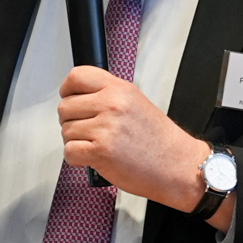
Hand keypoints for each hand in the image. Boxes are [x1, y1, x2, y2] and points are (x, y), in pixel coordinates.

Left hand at [57, 66, 233, 230]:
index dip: (67, 90)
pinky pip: (69, 152)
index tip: (70, 98)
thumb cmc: (159, 140)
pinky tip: (93, 158)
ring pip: (65, 131)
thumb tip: (79, 96)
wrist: (178, 166)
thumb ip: (108, 95)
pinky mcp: (101, 151)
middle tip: (89, 131)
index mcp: (119, 89)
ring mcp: (106, 127)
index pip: (77, 77)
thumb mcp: (136, 103)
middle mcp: (112, 104)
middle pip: (65, 107)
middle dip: (71, 122)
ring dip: (76, 142)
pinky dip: (76, 159)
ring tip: (98, 146)